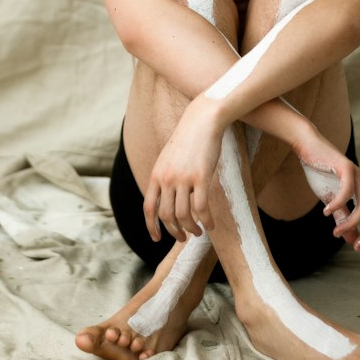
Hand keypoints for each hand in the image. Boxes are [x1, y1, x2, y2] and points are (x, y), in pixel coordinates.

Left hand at [143, 97, 222, 241]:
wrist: (202, 121)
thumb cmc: (188, 140)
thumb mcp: (168, 158)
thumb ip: (165, 177)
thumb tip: (168, 199)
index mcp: (156, 175)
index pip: (148, 208)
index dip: (151, 227)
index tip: (157, 238)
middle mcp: (166, 178)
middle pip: (166, 215)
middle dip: (174, 231)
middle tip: (183, 237)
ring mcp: (183, 178)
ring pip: (183, 215)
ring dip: (191, 229)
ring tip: (198, 232)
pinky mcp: (201, 177)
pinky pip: (201, 208)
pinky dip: (206, 221)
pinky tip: (211, 225)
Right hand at [292, 128, 359, 252]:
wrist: (308, 147)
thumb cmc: (320, 172)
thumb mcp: (332, 200)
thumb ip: (343, 217)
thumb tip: (351, 240)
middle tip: (357, 248)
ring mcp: (358, 174)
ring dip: (351, 223)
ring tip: (336, 233)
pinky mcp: (346, 167)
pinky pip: (347, 190)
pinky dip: (338, 204)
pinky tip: (326, 212)